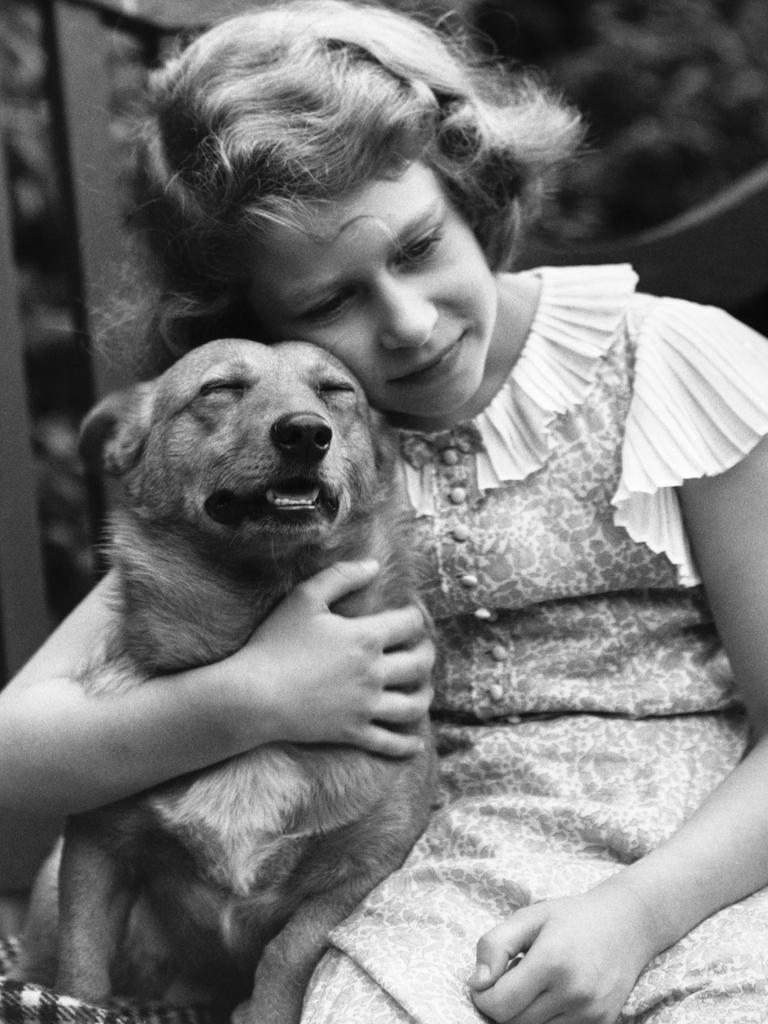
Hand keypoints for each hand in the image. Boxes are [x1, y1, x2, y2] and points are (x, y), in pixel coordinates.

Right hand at [230, 560, 433, 756]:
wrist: (252, 695)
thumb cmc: (274, 643)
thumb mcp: (304, 598)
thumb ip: (341, 576)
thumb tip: (374, 565)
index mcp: (365, 637)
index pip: (410, 624)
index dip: (416, 615)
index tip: (412, 614)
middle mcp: (374, 673)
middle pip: (420, 663)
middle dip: (428, 653)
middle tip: (424, 649)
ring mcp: (365, 706)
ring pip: (414, 705)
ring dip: (425, 695)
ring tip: (424, 689)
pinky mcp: (353, 732)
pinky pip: (390, 742)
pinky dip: (407, 745)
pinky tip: (415, 744)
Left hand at [469, 882, 657, 1023]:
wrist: (627, 924)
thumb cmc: (571, 917)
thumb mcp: (528, 917)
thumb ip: (495, 945)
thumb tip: (477, 983)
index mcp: (552, 961)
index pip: (499, 1005)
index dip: (483, 996)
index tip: (487, 980)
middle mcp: (574, 993)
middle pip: (514, 1023)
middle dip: (503, 1004)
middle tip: (513, 977)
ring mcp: (591, 1013)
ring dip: (524, 1014)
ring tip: (535, 984)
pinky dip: (546, 1020)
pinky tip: (552, 994)